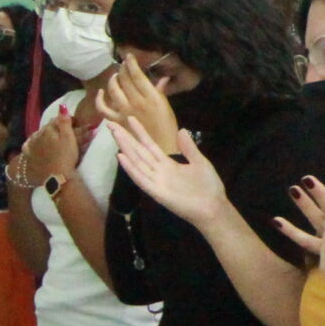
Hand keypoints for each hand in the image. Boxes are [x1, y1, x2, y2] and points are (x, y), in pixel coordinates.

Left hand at [16, 104, 82, 189]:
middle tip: (64, 132)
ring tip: (51, 139)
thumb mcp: (69, 137)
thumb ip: (64, 122)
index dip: (66, 121)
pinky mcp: (28, 156)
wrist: (56, 177)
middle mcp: (37, 135)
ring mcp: (31, 146)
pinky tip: (33, 144)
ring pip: (37, 135)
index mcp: (48, 130)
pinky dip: (31, 144)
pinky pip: (28, 146)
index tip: (75, 124)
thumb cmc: (66, 157)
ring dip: (43, 135)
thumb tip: (61, 107)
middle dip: (54, 128)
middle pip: (46, 128)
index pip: (56, 120)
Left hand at [97, 54, 180, 151]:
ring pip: (113, 89)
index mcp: (151, 97)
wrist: (159, 147)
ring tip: (115, 76)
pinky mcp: (116, 120)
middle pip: (124, 80)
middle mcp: (136, 102)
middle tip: (123, 65)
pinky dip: (99, 99)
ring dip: (113, 79)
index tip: (129, 56)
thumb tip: (162, 78)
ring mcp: (123, 111)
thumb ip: (160, 91)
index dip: (131, 64)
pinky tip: (101, 92)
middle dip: (122, 69)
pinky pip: (103, 107)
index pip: (137, 75)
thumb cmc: (166, 127)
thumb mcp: (166, 107)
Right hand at [110, 118, 229, 225]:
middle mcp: (158, 171)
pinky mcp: (157, 192)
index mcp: (168, 164)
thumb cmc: (208, 187)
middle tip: (110, 123)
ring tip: (115, 134)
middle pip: (138, 151)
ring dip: (125, 148)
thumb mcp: (199, 162)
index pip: (150, 145)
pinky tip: (121, 157)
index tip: (130, 118)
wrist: (214, 207)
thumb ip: (188, 148)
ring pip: (137, 162)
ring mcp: (156, 181)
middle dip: (125, 137)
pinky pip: (141, 179)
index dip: (140, 132)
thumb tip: (181, 130)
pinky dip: (130, 168)